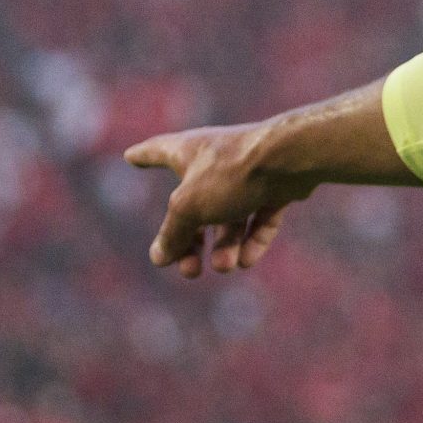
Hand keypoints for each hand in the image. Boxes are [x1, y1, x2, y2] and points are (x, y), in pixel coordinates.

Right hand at [124, 121, 312, 278]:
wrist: (291, 159)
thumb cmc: (231, 173)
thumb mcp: (188, 206)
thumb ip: (172, 233)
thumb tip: (160, 257)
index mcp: (188, 152)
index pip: (158, 151)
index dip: (144, 155)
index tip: (131, 156)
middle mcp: (216, 160)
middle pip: (195, 205)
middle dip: (190, 242)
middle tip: (190, 271)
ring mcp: (248, 173)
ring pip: (230, 217)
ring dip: (226, 247)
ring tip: (226, 266)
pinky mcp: (275, 185)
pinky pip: (259, 218)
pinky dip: (252, 240)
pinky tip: (246, 260)